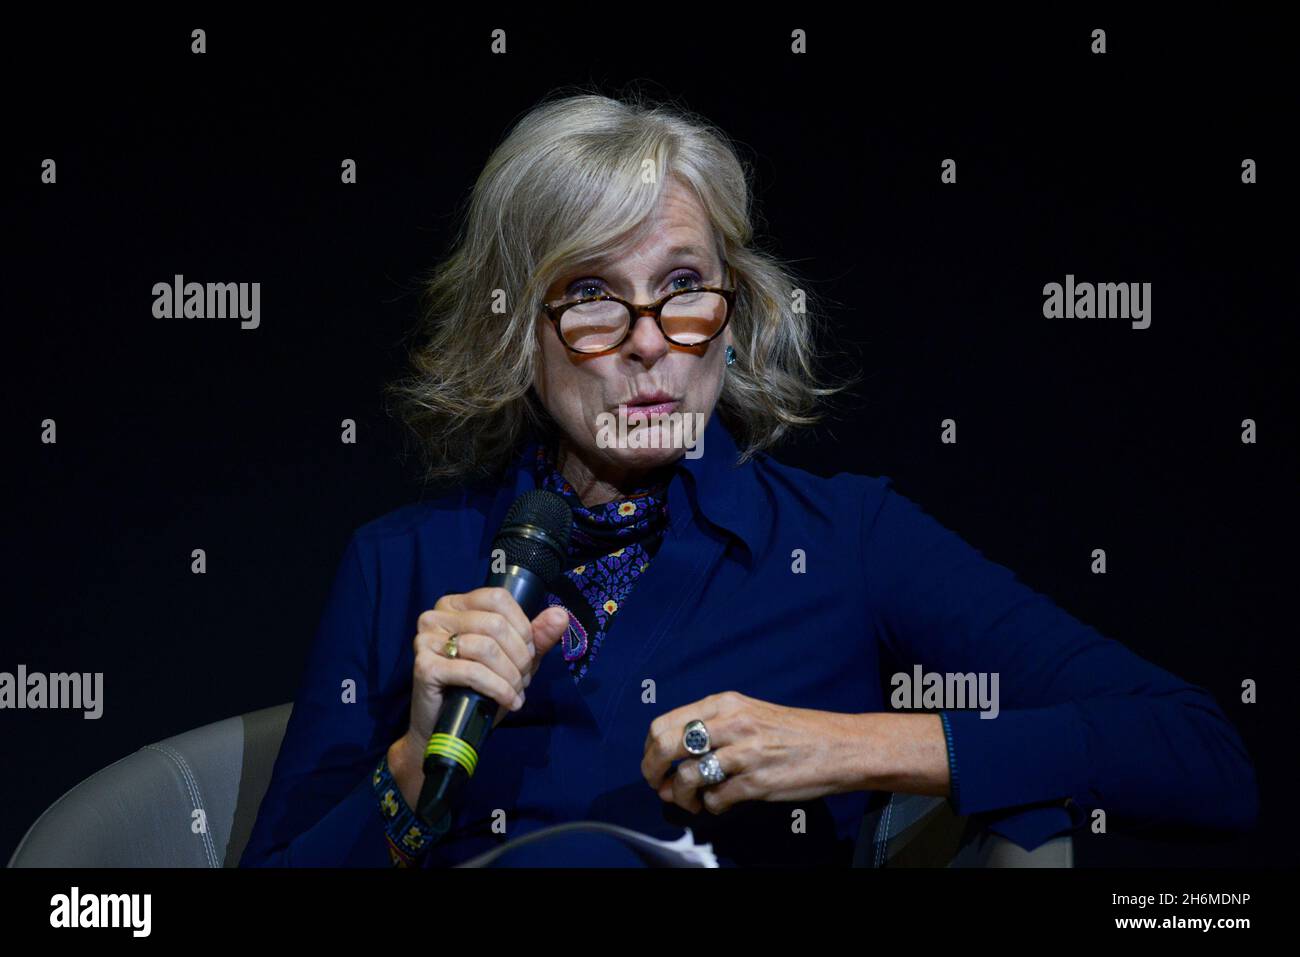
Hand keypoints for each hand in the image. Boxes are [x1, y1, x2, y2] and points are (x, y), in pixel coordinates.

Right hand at [402, 587, 570, 757]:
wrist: (445, 728)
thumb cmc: (477, 689)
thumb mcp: (512, 659)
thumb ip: (536, 636)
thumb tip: (561, 615)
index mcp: (455, 604)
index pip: (498, 598)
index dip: (522, 626)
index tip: (528, 654)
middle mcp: (435, 616)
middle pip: (494, 624)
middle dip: (519, 656)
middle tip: (523, 679)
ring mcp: (426, 640)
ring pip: (485, 647)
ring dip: (510, 675)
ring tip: (516, 692)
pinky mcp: (423, 666)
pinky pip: (472, 672)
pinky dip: (498, 688)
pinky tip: (508, 702)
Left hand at [640, 691, 866, 814]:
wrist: (840, 746)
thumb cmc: (792, 731)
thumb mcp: (749, 713)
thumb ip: (712, 727)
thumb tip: (670, 757)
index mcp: (725, 703)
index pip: (664, 723)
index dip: (649, 750)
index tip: (653, 765)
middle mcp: (731, 723)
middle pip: (667, 746)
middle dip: (653, 772)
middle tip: (660, 787)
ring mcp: (744, 752)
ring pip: (686, 776)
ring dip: (681, 796)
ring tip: (693, 801)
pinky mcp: (757, 781)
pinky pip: (715, 799)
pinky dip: (712, 807)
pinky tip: (721, 803)